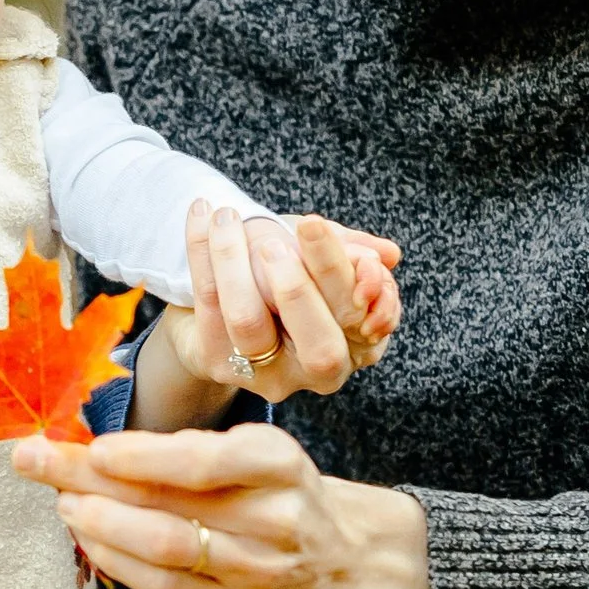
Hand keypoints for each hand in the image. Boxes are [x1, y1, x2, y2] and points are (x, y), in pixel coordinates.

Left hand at [13, 419, 430, 588]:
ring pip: (165, 552)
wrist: (342, 558)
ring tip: (62, 503)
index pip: (203, 460)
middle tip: (33, 460)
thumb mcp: (250, 454)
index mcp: (277, 465)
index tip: (91, 447)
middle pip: (170, 505)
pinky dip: (118, 560)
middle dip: (90, 481)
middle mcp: (274, 521)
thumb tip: (86, 442)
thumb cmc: (273, 491)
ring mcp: (257, 575)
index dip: (143, 455)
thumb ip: (185, 451)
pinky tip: (90, 538)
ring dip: (101, 525)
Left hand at [160, 206, 402, 407]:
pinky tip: (201, 214)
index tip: (313, 228)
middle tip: (273, 242)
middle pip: (320, 345)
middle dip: (299, 289)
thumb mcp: (321, 257)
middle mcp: (323, 371)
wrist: (220, 314)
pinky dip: (201, 250)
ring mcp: (269, 374)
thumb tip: (387, 255)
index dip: (341, 274)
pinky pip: (208, 305)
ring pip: (250, 322)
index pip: (360, 315)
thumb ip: (352, 251)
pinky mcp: (221, 364)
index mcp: (361, 342)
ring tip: (227, 217)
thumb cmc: (284, 278)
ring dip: (235, 261)